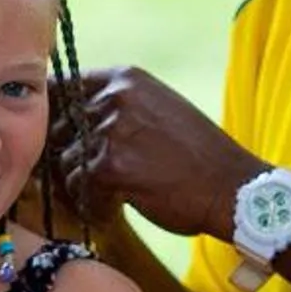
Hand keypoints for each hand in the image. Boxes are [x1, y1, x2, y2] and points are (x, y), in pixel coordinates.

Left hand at [66, 67, 260, 240]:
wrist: (232, 188)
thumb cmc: (197, 156)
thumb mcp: (157, 109)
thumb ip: (117, 107)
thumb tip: (70, 119)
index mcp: (125, 79)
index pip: (64, 88)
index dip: (58, 117)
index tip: (64, 140)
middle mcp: (115, 98)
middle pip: (59, 128)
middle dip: (69, 157)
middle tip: (90, 180)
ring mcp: (111, 132)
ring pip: (67, 164)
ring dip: (83, 187)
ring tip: (111, 198)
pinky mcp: (110, 168)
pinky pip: (81, 192)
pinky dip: (96, 208)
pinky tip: (116, 211)